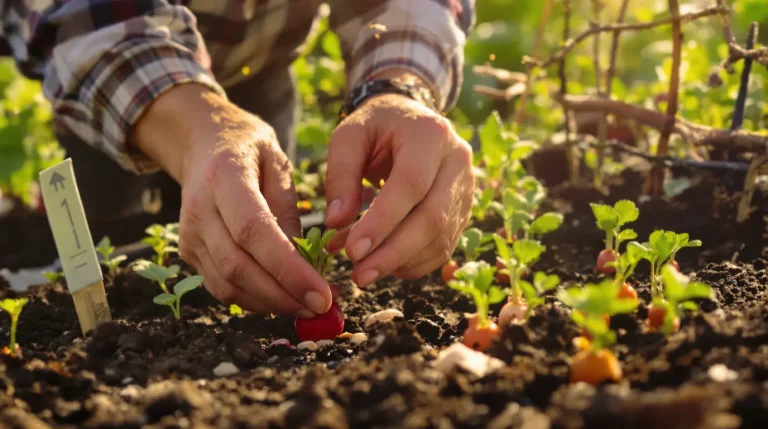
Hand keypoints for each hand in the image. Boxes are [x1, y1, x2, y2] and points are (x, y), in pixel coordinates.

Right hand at [133, 84, 330, 316]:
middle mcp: (198, 209)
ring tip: (308, 305)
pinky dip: (254, 300)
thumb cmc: (251, 150)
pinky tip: (282, 298)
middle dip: (284, 295)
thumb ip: (289, 211)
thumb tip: (304, 264)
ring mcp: (189, 235)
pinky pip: (221, 288)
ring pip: (227, 286)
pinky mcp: (189, 253)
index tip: (322, 293)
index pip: (253, 231)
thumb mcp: (280, 164)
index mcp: (224, 176)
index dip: (288, 269)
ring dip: (271, 304)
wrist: (205, 144)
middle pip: (238, 267)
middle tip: (323, 306)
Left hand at [324, 89, 474, 286]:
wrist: (411, 118)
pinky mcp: (464, 210)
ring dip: (402, 262)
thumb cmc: (377, 126)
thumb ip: (340, 175)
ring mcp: (466, 188)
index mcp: (431, 135)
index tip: (352, 250)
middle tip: (358, 275)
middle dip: (393, 252)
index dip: (383, 221)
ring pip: (441, 238)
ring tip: (364, 272)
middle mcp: (458, 161)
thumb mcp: (349, 136)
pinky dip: (414, 263)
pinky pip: (444, 246)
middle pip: (433, 218)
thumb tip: (336, 221)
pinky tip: (386, 265)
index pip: (411, 185)